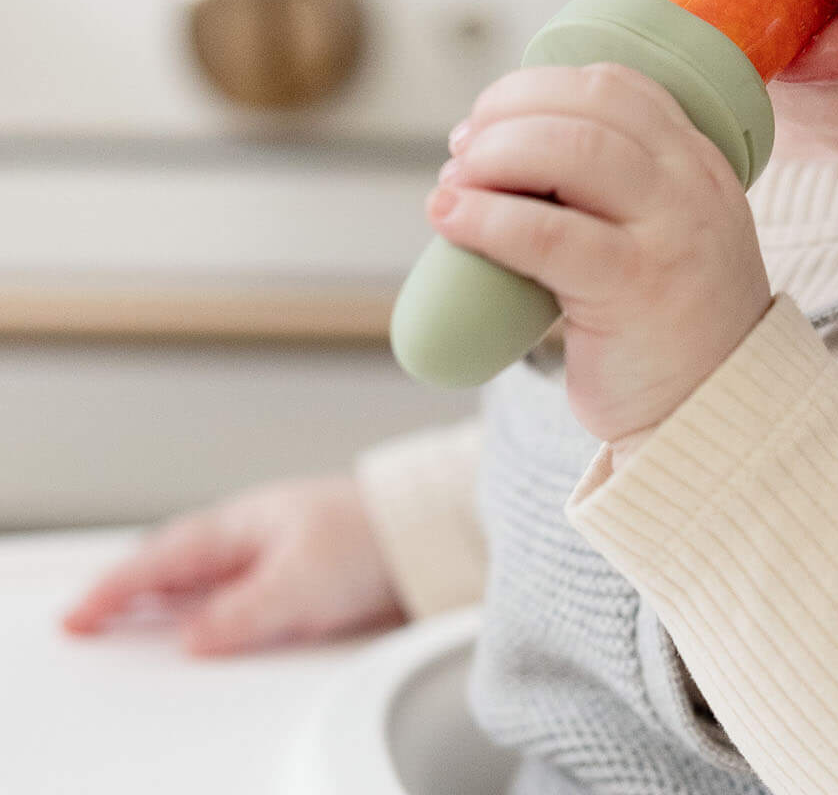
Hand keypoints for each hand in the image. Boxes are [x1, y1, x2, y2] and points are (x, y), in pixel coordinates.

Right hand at [59, 473, 405, 655]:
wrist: (431, 531)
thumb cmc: (373, 534)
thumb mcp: (301, 579)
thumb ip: (243, 611)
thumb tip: (193, 639)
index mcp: (245, 523)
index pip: (165, 557)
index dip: (119, 586)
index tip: (81, 614)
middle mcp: (255, 536)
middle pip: (178, 563)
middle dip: (132, 587)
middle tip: (89, 617)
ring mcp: (275, 553)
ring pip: (205, 577)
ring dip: (166, 597)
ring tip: (129, 620)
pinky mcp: (298, 576)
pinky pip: (235, 592)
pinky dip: (205, 607)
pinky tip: (202, 625)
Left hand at [429, 61, 774, 447]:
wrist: (716, 413)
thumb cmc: (665, 324)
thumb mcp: (664, 232)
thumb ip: (616, 190)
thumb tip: (500, 155)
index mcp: (697, 161)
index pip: (618, 85)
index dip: (540, 86)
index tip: (491, 117)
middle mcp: (692, 185)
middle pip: (589, 108)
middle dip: (508, 113)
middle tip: (462, 150)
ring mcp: (670, 233)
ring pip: (574, 152)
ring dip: (494, 154)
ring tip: (453, 183)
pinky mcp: (636, 289)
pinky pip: (551, 235)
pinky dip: (488, 217)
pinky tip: (450, 217)